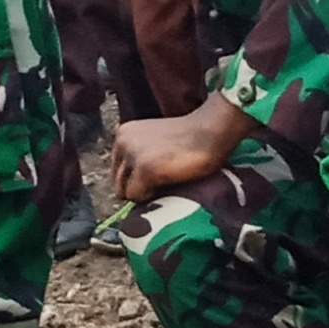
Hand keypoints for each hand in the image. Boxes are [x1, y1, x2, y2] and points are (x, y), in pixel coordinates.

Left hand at [113, 94, 249, 203]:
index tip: (156, 176)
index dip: (134, 180)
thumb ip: (139, 156)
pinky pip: (137, 197)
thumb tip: (128, 190)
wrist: (212, 131)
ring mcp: (132, 155)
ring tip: (165, 183)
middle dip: (137, 189)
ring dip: (144, 193)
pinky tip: (168, 185)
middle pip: (118, 184)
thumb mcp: (155, 142)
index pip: (117, 171)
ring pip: (125, 192)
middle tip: (161, 184)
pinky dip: (151, 197)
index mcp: (123, 134)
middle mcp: (123, 142)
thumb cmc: (191, 139)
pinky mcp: (144, 169)